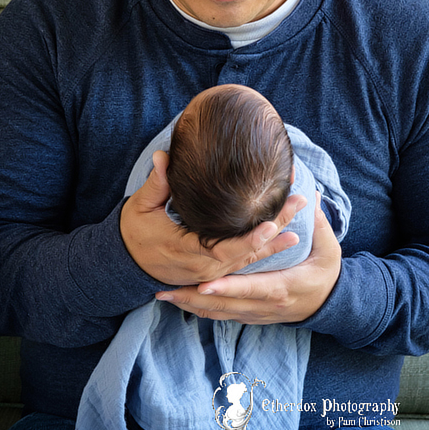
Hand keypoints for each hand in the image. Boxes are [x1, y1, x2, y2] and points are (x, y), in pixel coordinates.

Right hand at [120, 150, 307, 285]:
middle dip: (275, 233)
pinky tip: (285, 237)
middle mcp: (205, 266)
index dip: (250, 239)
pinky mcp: (215, 270)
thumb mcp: (141, 208)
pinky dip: (264, 249)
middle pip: (246, 253)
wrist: (128, 263)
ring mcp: (211, 272)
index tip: (272, 224)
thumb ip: (156, 184)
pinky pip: (244, 263)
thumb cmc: (136, 232)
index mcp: (188, 251)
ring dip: (275, 243)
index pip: (225, 249)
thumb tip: (163, 157)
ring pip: (249, 261)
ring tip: (301, 227)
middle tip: (299, 206)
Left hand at [155, 192, 341, 321]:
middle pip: (224, 306)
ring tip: (163, 294)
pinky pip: (221, 316)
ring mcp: (255, 314)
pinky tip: (180, 301)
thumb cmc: (327, 273)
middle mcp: (263, 305)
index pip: (249, 288)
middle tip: (164, 289)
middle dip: (193, 299)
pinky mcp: (250, 316)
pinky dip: (200, 310)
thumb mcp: (327, 249)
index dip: (226, 288)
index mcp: (280, 288)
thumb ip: (318, 223)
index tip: (203, 284)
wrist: (331, 305)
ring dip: (190, 305)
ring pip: (217, 313)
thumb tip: (308, 195)